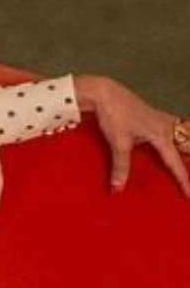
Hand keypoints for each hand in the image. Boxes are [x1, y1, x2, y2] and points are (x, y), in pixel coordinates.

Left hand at [74, 74, 189, 197]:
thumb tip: (118, 187)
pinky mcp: (155, 116)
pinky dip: (182, 136)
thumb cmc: (114, 114)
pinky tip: (178, 138)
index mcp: (162, 135)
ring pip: (185, 133)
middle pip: (189, 144)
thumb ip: (121, 166)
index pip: (175, 163)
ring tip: (189, 157)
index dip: (183, 180)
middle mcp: (167, 127)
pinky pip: (177, 127)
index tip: (189, 194)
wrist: (105, 93)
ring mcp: (163, 119)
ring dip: (189, 146)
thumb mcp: (118, 143)